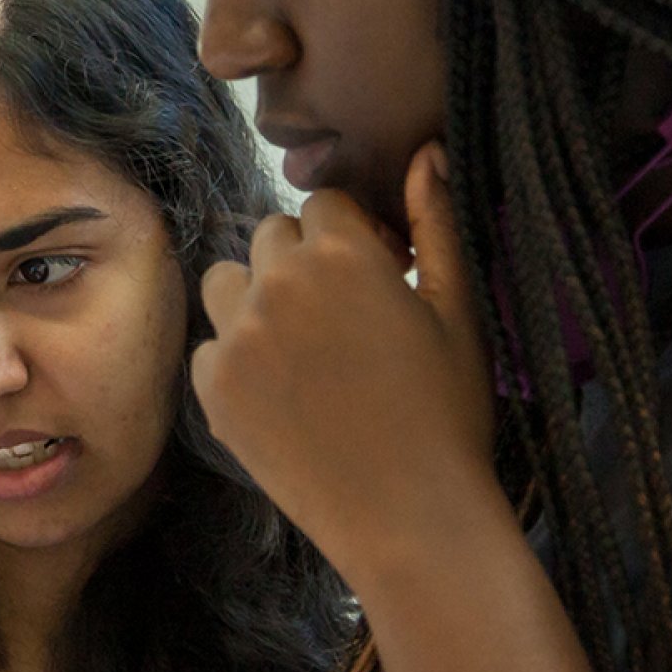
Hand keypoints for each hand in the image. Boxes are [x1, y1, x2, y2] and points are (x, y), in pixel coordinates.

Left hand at [193, 145, 498, 574]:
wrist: (410, 520)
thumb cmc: (450, 415)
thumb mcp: (461, 312)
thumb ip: (436, 222)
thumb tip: (427, 151)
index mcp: (344, 255)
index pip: (324, 205)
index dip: (353, 239)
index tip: (379, 280)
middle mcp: (279, 284)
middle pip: (273, 236)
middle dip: (303, 263)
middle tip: (344, 321)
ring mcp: (238, 338)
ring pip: (227, 282)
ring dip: (256, 299)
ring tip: (303, 349)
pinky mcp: (213, 390)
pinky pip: (210, 347)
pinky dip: (236, 361)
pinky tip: (282, 396)